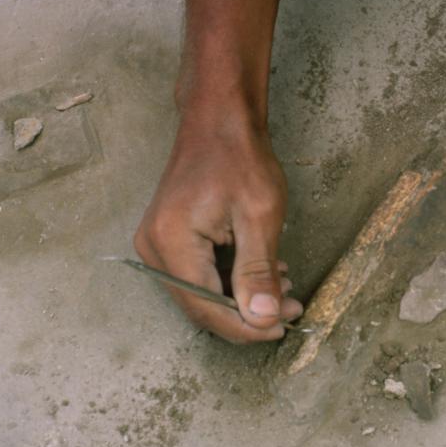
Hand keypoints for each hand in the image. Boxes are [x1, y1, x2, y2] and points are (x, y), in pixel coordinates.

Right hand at [133, 116, 302, 342]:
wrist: (218, 119)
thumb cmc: (239, 158)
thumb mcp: (259, 216)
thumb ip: (258, 272)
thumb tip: (262, 319)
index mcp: (171, 243)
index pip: (207, 308)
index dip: (246, 326)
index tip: (283, 326)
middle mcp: (154, 250)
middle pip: (201, 307)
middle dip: (247, 315)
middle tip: (291, 309)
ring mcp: (157, 245)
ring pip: (202, 295)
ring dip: (243, 299)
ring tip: (284, 287)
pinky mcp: (168, 241)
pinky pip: (199, 277)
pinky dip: (232, 281)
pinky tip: (264, 273)